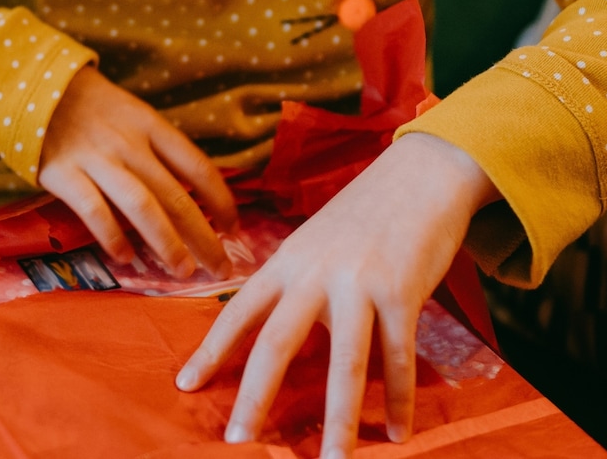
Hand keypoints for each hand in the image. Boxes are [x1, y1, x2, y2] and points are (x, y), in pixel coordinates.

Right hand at [38, 65, 239, 275]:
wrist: (37, 86)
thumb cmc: (95, 108)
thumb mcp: (135, 115)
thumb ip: (161, 151)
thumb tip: (196, 195)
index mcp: (151, 126)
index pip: (197, 167)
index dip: (221, 201)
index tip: (234, 229)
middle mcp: (128, 144)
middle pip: (175, 195)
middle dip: (203, 235)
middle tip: (221, 268)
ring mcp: (96, 159)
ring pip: (141, 207)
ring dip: (166, 242)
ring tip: (184, 271)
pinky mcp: (63, 174)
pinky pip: (93, 211)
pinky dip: (112, 236)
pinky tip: (127, 258)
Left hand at [175, 133, 499, 456]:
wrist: (421, 173)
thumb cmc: (366, 214)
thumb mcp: (317, 242)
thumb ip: (298, 285)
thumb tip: (280, 337)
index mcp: (287, 260)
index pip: (239, 311)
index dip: (211, 350)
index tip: (185, 385)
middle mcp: (315, 272)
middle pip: (277, 344)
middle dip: (255, 397)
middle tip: (238, 442)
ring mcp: (359, 283)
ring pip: (344, 364)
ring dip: (340, 420)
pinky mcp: (402, 292)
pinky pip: (397, 358)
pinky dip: (399, 400)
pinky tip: (398, 434)